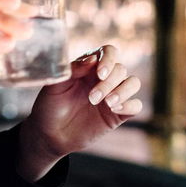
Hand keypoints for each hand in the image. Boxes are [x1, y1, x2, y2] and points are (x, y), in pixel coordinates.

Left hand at [15, 44, 141, 181]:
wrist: (50, 134)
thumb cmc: (50, 106)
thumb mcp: (55, 85)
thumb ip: (73, 70)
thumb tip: (92, 59)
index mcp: (89, 66)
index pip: (109, 52)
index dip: (108, 59)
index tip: (99, 74)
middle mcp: (104, 78)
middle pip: (121, 69)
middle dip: (109, 83)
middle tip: (92, 98)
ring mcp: (112, 95)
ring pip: (133, 83)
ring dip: (123, 91)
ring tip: (108, 104)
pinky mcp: (118, 114)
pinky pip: (136, 105)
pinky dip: (130, 105)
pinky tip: (114, 110)